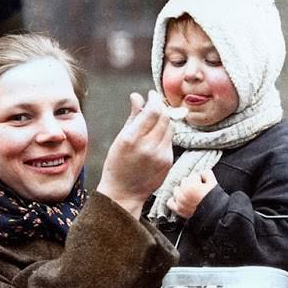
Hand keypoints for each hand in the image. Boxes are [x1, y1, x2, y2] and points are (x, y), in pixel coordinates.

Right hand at [95, 91, 173, 214]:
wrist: (124, 193)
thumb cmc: (117, 165)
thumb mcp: (120, 139)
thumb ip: (133, 116)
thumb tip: (137, 96)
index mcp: (132, 139)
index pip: (153, 111)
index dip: (155, 99)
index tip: (151, 94)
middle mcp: (149, 147)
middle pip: (165, 117)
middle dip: (161, 107)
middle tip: (155, 104)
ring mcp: (161, 155)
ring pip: (170, 128)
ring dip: (164, 120)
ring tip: (154, 120)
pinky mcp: (168, 162)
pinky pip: (170, 141)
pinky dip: (165, 135)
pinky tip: (155, 137)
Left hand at [169, 169, 217, 218]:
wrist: (215, 216)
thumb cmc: (215, 201)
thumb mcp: (214, 183)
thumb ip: (207, 174)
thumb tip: (202, 173)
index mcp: (191, 186)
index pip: (194, 176)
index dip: (200, 180)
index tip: (204, 185)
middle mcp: (183, 193)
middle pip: (185, 182)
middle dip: (191, 184)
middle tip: (199, 191)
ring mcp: (180, 202)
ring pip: (176, 190)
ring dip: (182, 191)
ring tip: (191, 196)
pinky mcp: (179, 210)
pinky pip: (170, 202)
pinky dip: (174, 200)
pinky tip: (180, 200)